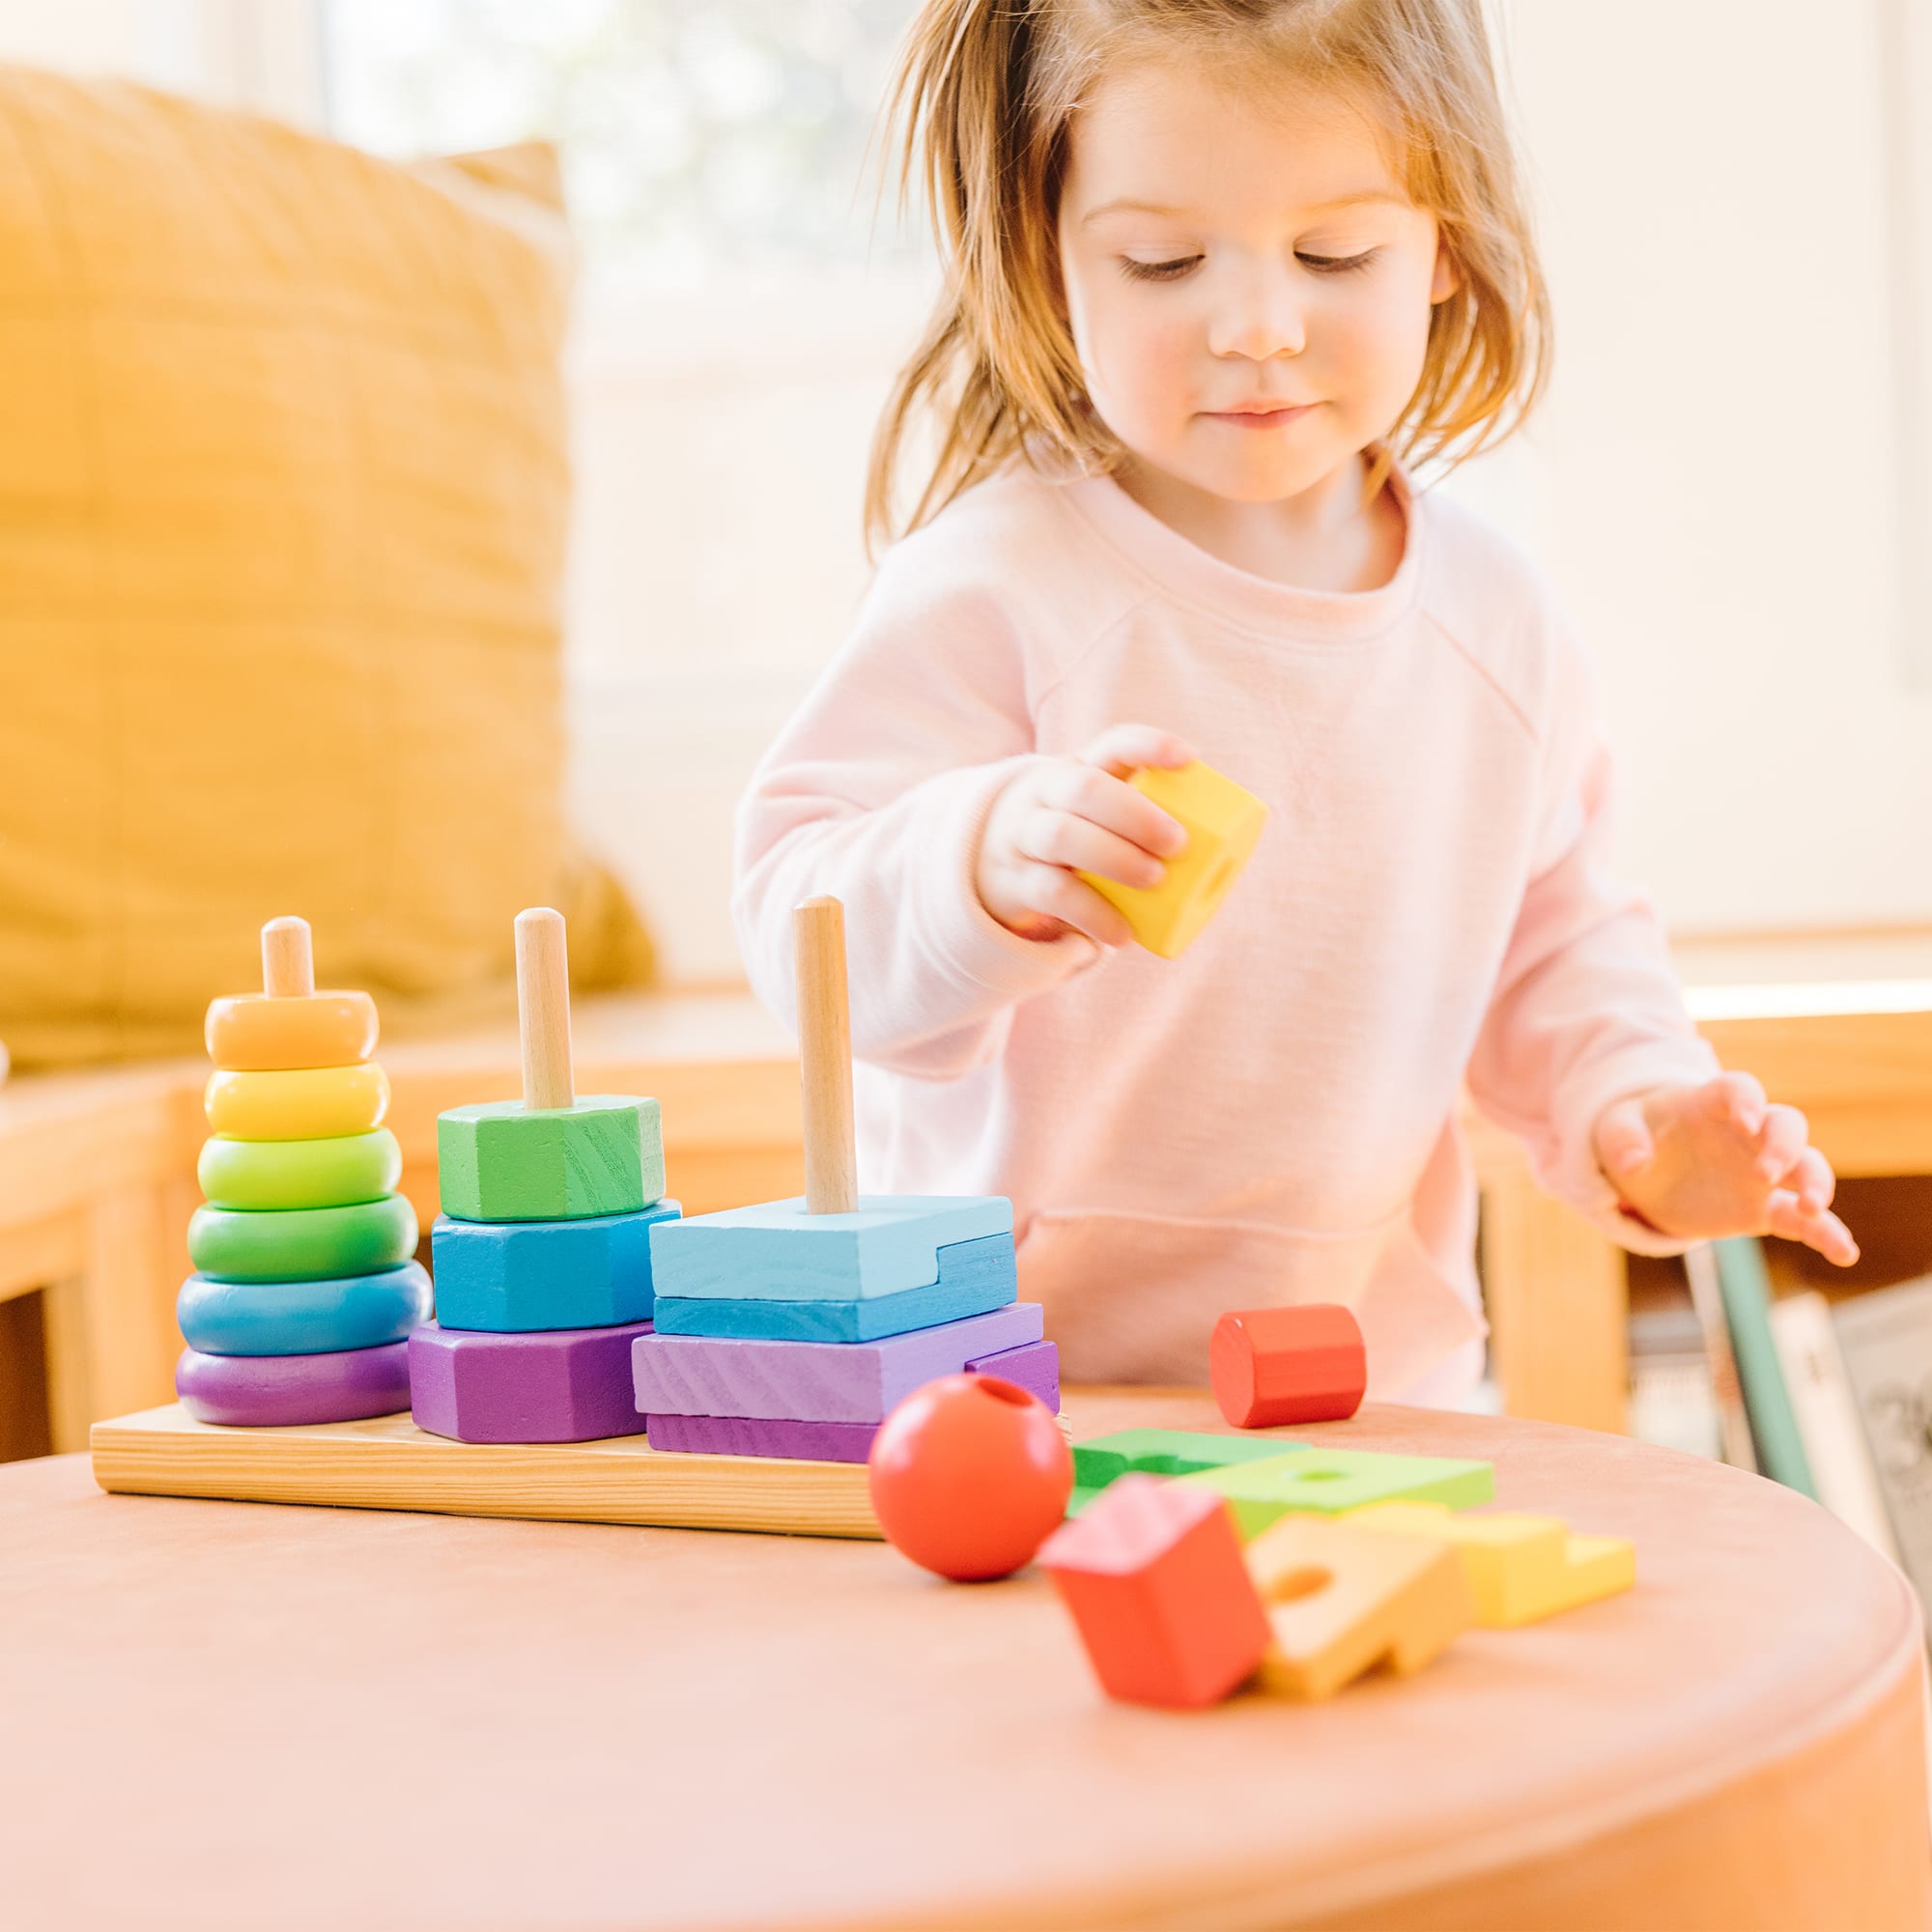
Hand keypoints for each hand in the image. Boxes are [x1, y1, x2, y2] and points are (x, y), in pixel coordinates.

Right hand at [975, 724, 1193, 945]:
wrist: (992, 865)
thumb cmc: (1074, 838)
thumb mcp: (1097, 815)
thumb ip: (1143, 815)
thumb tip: (1226, 842)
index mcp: (1078, 769)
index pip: (1112, 745)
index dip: (1149, 747)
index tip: (1187, 759)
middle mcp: (1045, 795)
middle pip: (1083, 788)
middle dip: (1134, 814)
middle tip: (1177, 844)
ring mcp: (1023, 836)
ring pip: (1061, 835)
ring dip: (1114, 857)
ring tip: (1155, 880)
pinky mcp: (1015, 882)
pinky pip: (1051, 893)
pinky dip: (1092, 913)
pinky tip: (1122, 933)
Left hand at [1592, 1071, 1857, 1265]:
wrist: (1644, 1171)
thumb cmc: (1633, 1135)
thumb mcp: (1615, 1131)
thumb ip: (1622, 1141)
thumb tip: (1636, 1163)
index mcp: (1712, 1104)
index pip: (1741, 1089)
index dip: (1748, 1101)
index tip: (1745, 1122)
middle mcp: (1748, 1135)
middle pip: (1786, 1126)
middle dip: (1784, 1147)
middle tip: (1766, 1173)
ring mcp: (1761, 1173)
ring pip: (1806, 1169)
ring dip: (1814, 1184)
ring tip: (1809, 1208)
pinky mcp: (1763, 1209)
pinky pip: (1803, 1221)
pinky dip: (1826, 1234)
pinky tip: (1845, 1253)